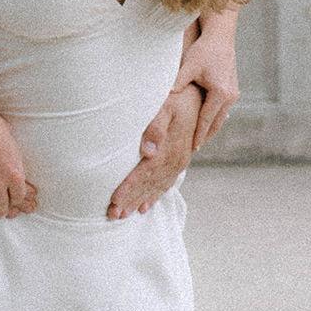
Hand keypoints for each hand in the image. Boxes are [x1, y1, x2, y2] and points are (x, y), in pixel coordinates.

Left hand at [106, 82, 201, 219]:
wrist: (198, 95)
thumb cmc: (176, 96)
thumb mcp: (167, 104)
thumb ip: (156, 126)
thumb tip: (147, 152)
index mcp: (170, 146)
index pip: (146, 172)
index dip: (130, 187)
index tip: (114, 200)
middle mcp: (176, 158)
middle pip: (150, 183)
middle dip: (130, 199)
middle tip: (113, 215)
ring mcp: (179, 161)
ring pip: (157, 186)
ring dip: (139, 200)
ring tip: (124, 214)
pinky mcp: (180, 161)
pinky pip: (166, 183)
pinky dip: (154, 196)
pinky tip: (144, 206)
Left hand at [172, 22, 239, 150]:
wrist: (220, 36)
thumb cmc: (203, 51)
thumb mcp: (187, 68)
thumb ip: (177, 84)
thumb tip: (163, 99)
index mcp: (220, 94)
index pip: (206, 121)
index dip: (198, 135)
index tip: (191, 149)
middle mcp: (230, 96)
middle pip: (216, 123)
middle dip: (205, 136)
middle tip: (193, 150)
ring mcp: (234, 93)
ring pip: (221, 117)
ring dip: (210, 128)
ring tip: (198, 140)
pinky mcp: (233, 88)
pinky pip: (223, 109)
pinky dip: (214, 118)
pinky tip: (206, 123)